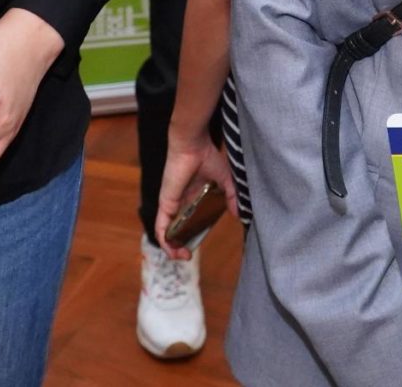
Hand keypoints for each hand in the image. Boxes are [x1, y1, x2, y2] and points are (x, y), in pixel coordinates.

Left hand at [153, 131, 234, 258]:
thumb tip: (239, 215)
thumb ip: (231, 197)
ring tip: (181, 257)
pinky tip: (171, 250)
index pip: (191, 222)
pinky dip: (164, 239)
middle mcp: (181, 203)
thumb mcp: (225, 180)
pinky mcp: (166, 203)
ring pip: (167, 231)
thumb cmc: (207, 157)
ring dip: (171, 247)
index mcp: (193, 198)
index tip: (198, 245)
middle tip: (189, 256)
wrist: (193, 144)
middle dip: (181, 246)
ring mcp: (172, 204)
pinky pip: (161, 226)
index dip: (193, 235)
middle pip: (178, 230)